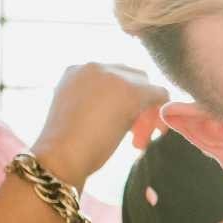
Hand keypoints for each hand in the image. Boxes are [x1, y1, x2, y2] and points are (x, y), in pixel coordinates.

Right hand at [31, 63, 168, 186]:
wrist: (60, 156)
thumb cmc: (66, 147)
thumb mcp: (78, 114)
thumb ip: (98, 103)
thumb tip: (123, 109)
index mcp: (77, 72)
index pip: (113, 79)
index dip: (122, 103)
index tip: (122, 127)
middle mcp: (94, 67)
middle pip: (132, 80)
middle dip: (137, 107)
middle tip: (134, 135)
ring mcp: (113, 76)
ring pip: (146, 87)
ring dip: (147, 115)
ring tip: (138, 143)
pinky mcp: (132, 91)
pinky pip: (160, 94)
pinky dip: (162, 114)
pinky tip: (158, 132)